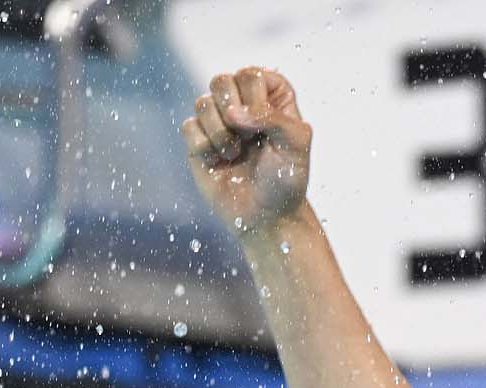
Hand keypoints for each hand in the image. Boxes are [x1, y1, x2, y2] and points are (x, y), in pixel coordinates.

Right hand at [180, 67, 313, 233]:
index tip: (267, 126)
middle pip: (222, 81)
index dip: (256, 99)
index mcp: (271, 99)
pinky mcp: (199, 139)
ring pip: (203, 102)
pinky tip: (219, 161)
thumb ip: (273, 117)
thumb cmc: (285, 180)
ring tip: (236, 154)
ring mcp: (219, 120)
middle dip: (234, 112)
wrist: (265, 216)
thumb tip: (233, 113)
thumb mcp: (296, 145)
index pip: (253, 74)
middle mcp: (243, 104)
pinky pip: (189, 126)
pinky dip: (205, 146)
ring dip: (221, 133)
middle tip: (249, 138)